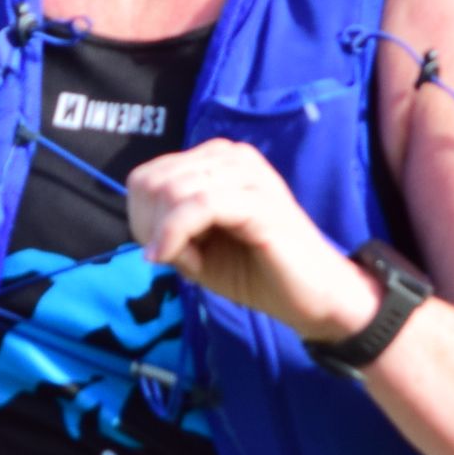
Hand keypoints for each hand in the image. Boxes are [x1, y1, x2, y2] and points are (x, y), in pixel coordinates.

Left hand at [126, 139, 378, 341]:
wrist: (313, 296)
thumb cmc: (255, 272)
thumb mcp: (198, 254)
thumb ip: (167, 232)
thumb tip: (144, 226)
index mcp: (217, 162)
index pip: (149, 175)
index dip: (140, 216)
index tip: (158, 249)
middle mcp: (233, 158)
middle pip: (156, 180)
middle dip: (147, 225)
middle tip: (169, 258)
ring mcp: (249, 175)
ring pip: (174, 190)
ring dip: (163, 232)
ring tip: (181, 261)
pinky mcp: (259, 200)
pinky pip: (199, 206)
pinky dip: (174, 233)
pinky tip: (172, 259)